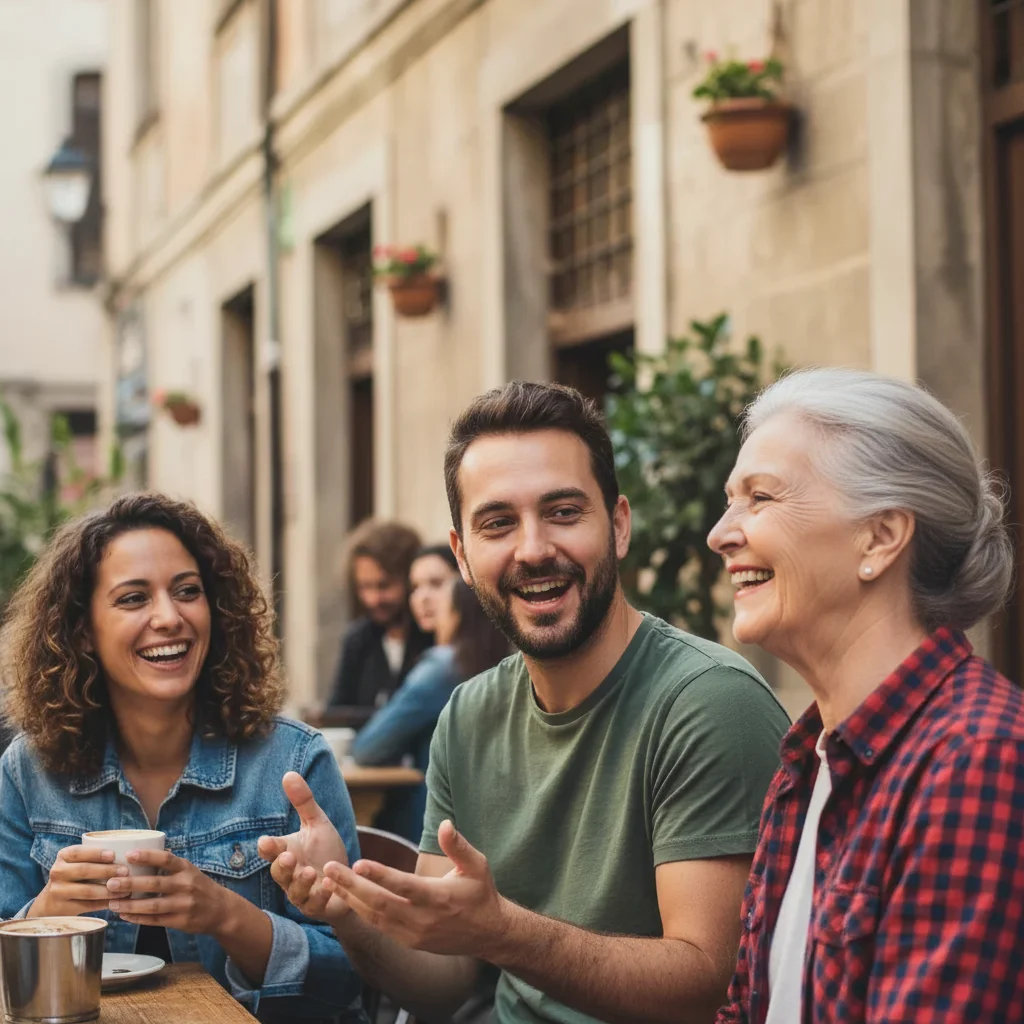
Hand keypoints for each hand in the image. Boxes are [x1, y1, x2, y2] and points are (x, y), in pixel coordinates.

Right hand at [30, 845, 121, 917]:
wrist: (51, 902)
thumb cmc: (74, 876)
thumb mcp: (76, 863)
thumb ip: (93, 858)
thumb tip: (127, 856)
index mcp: (63, 856)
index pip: (78, 852)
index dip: (96, 853)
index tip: (113, 855)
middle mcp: (58, 872)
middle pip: (84, 870)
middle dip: (107, 871)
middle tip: (125, 871)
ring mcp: (58, 892)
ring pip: (87, 891)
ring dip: (109, 890)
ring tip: (126, 889)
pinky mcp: (63, 909)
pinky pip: (88, 906)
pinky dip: (104, 903)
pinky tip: (116, 901)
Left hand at [106, 849, 227, 934]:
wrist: (221, 911)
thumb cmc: (201, 887)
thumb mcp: (191, 871)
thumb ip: (172, 865)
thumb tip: (149, 850)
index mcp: (187, 869)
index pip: (167, 859)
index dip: (148, 856)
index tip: (129, 855)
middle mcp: (186, 885)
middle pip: (155, 884)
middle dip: (131, 883)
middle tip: (111, 882)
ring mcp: (183, 904)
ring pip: (152, 905)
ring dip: (130, 904)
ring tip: (112, 903)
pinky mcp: (180, 921)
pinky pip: (155, 920)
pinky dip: (138, 918)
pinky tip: (125, 915)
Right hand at [257, 771, 350, 923]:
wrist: (347, 879)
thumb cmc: (326, 851)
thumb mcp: (317, 823)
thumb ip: (303, 802)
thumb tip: (288, 773)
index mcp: (286, 853)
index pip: (270, 850)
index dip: (268, 847)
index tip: (266, 841)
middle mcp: (290, 875)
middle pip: (278, 873)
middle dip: (282, 866)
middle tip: (288, 856)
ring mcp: (304, 893)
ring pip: (295, 892)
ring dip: (301, 882)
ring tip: (309, 871)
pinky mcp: (319, 907)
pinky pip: (316, 905)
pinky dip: (322, 896)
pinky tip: (331, 885)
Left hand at [323, 820, 507, 956]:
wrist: (488, 933)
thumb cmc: (480, 893)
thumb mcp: (476, 865)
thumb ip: (458, 845)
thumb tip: (445, 824)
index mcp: (438, 897)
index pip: (403, 886)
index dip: (380, 875)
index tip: (358, 863)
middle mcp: (423, 919)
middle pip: (380, 903)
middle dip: (351, 886)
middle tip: (328, 868)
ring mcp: (414, 933)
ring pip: (374, 917)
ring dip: (349, 899)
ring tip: (327, 881)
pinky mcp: (409, 941)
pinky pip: (379, 926)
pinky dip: (360, 912)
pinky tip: (344, 897)